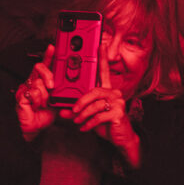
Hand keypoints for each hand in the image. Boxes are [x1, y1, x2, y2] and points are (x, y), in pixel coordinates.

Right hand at [16, 45, 56, 141]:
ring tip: (43, 103)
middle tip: (52, 86)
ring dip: (44, 96)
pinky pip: (32, 93)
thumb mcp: (60, 101)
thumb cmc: (46, 113)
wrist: (35, 127)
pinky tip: (36, 106)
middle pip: (39, 67)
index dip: (49, 55)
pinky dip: (37, 101)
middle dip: (48, 75)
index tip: (53, 47)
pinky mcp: (21, 95)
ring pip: (37, 82)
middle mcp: (34, 81)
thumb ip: (65, 92)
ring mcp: (27, 87)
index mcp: (44, 80)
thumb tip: (76, 87)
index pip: (46, 64)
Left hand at [62, 43, 140, 167]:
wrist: (121, 139)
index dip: (102, 58)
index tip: (100, 45)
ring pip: (95, 104)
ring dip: (83, 115)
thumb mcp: (89, 115)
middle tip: (72, 110)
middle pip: (94, 91)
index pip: (104, 72)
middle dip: (81, 101)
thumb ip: (78, 110)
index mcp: (107, 90)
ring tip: (77, 121)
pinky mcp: (119, 113)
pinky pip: (99, 116)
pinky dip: (89, 123)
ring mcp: (118, 103)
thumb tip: (62, 110)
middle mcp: (114, 93)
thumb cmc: (106, 124)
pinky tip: (84, 128)